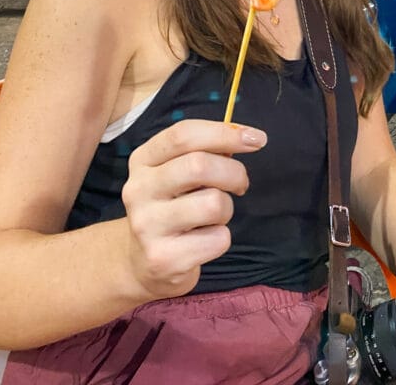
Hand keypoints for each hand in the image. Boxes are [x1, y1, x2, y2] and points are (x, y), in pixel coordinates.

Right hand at [121, 119, 266, 298]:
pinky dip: (221, 238)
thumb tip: (247, 137)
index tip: (257, 139)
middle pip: (199, 166)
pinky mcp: (163, 258)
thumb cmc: (172, 206)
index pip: (183, 134)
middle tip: (240, 184)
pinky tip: (203, 241)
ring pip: (213, 203)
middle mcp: (138, 190)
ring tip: (214, 217)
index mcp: (143, 160)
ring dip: (227, 208)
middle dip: (234, 172)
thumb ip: (206, 151)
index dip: (224, 133)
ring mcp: (147, 226)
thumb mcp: (177, 172)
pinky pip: (217, 239)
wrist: (142, 263)